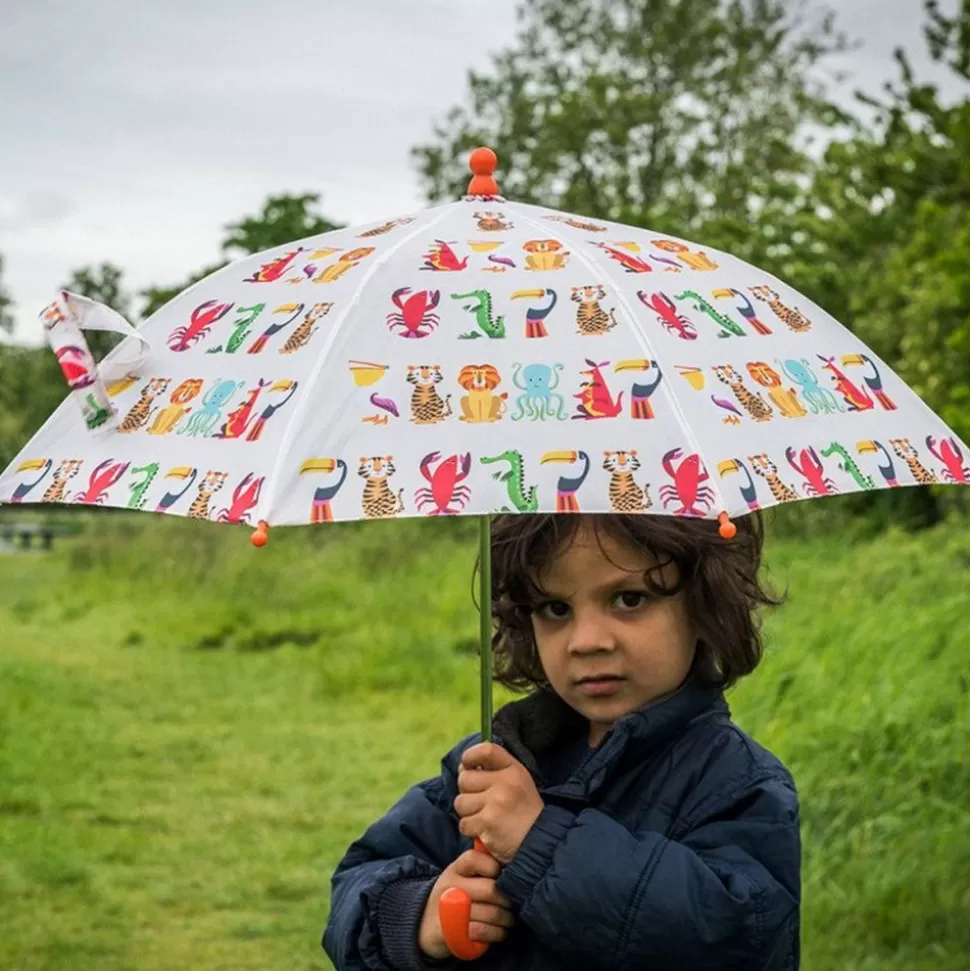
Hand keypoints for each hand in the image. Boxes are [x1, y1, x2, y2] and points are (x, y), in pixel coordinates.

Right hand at [418, 849, 514, 958]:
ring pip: (490, 913)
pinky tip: (502, 932)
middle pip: (489, 889)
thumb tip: (510, 860)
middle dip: (507, 899)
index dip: (494, 866)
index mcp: (455, 869)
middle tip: (515, 903)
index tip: (505, 876)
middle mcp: (451, 886)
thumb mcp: (460, 876)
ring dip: (506, 919)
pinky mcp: (452, 932)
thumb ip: (480, 866)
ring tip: (510, 919)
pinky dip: (497, 933)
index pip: (474, 858)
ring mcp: (450, 910)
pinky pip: (483, 931)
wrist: (425, 923)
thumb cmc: (453, 895)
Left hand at [454, 742, 544, 863]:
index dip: (470, 756)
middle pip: (464, 779)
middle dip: (467, 792)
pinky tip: (485, 831)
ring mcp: (495, 803)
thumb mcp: (518, 782)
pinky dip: (471, 830)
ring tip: (484, 818)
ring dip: (468, 813)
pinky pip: (464, 823)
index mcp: (513, 770)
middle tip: (480, 802)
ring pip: (460, 802)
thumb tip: (462, 767)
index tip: (467, 765)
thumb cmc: (525, 811)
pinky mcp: (487, 823)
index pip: (486, 750)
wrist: (539, 842)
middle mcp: (504, 783)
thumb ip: (495, 771)